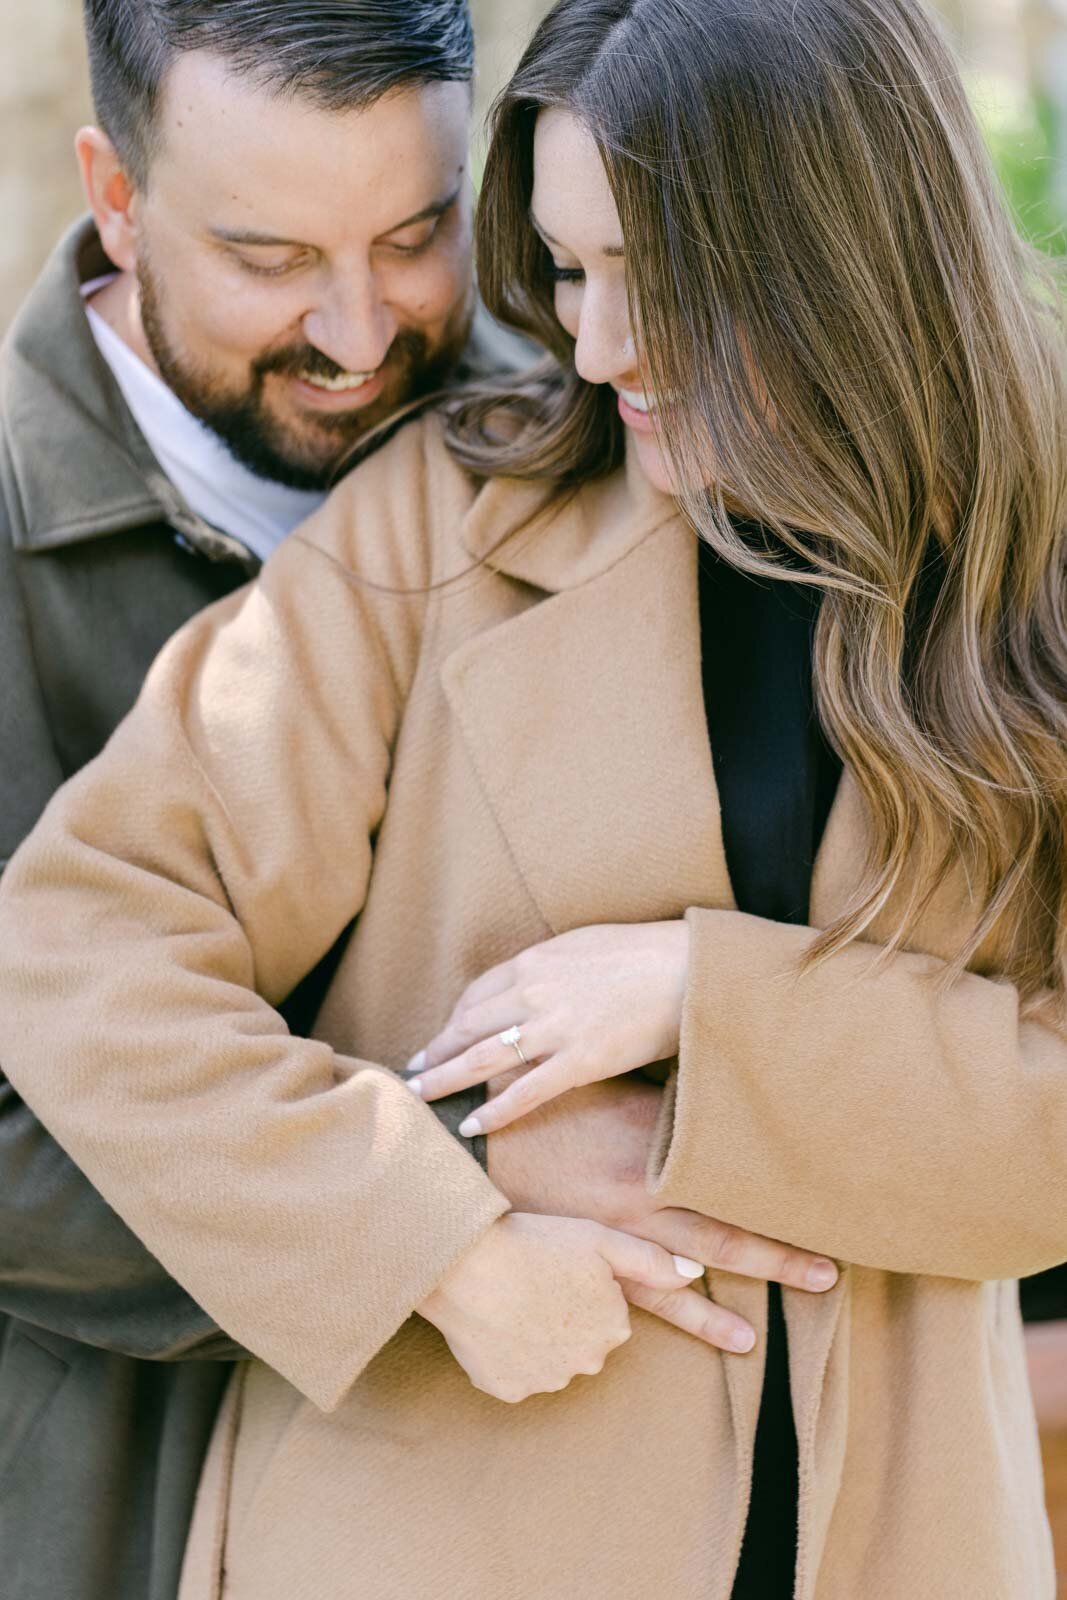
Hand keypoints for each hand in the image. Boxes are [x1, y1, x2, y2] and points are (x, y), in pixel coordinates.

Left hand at [408, 922, 688, 1133]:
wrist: (689, 969)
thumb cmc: (644, 953)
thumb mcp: (585, 944)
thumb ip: (550, 965)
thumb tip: (530, 981)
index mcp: (535, 960)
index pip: (477, 993)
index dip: (454, 1019)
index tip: (442, 1036)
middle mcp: (535, 992)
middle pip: (468, 1025)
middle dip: (436, 1050)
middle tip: (413, 1070)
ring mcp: (556, 1028)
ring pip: (484, 1058)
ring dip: (446, 1078)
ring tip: (421, 1096)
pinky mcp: (582, 1061)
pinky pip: (526, 1092)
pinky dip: (495, 1110)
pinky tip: (472, 1124)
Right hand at [417, 1211, 707, 1403]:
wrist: (466, 1263)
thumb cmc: (536, 1242)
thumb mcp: (600, 1239)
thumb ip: (652, 1260)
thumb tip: (695, 1274)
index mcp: (613, 1327)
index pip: (609, 1315)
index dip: (585, 1290)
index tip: (561, 1269)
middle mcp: (587, 1363)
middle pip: (582, 1342)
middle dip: (566, 1318)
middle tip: (536, 1282)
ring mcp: (545, 1380)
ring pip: (549, 1360)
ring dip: (537, 1338)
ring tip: (512, 1298)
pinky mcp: (507, 1389)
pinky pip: (514, 1374)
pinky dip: (506, 1354)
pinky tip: (494, 1322)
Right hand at [487, 1076, 837, 1351]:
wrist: (467, 1146)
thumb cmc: (536, 1103)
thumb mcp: (600, 1081)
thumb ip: (652, 1089)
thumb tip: (704, 1062)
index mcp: (651, 1150)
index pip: (727, 1177)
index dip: (776, 1199)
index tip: (826, 1208)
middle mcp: (641, 1201)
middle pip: (722, 1237)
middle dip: (777, 1258)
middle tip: (828, 1275)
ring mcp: (615, 1242)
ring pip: (684, 1282)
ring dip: (721, 1312)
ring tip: (763, 1337)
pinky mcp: (589, 1266)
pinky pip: (644, 1302)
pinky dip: (684, 1318)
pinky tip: (722, 1339)